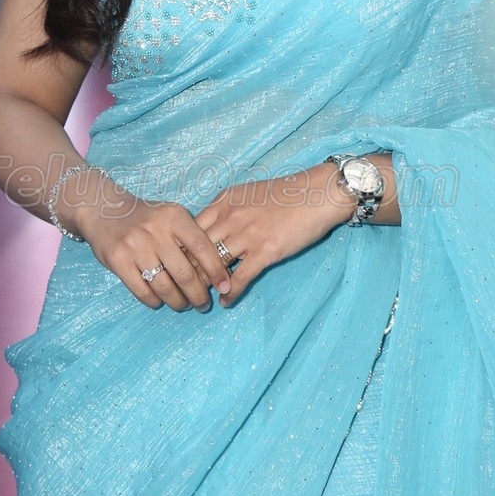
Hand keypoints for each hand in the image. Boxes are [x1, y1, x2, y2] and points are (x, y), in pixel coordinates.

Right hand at [75, 179, 232, 311]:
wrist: (104, 209)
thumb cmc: (147, 218)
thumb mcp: (171, 216)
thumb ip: (190, 237)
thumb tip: (214, 272)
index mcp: (175, 217)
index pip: (203, 248)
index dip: (216, 271)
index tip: (224, 286)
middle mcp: (156, 230)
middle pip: (185, 273)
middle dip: (198, 294)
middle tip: (203, 304)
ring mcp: (135, 246)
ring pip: (164, 286)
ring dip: (178, 302)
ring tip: (183, 304)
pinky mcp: (118, 261)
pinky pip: (142, 291)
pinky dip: (154, 301)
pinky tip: (159, 301)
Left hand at [193, 162, 349, 307]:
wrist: (316, 195)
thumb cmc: (284, 194)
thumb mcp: (247, 194)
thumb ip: (226, 209)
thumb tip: (211, 229)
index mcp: (223, 202)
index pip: (190, 231)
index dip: (181, 251)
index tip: (177, 266)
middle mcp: (229, 218)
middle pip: (196, 251)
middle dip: (187, 272)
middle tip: (183, 288)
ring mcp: (246, 236)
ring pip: (213, 267)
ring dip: (205, 286)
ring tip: (201, 299)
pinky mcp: (264, 252)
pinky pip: (239, 278)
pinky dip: (230, 294)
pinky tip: (226, 302)